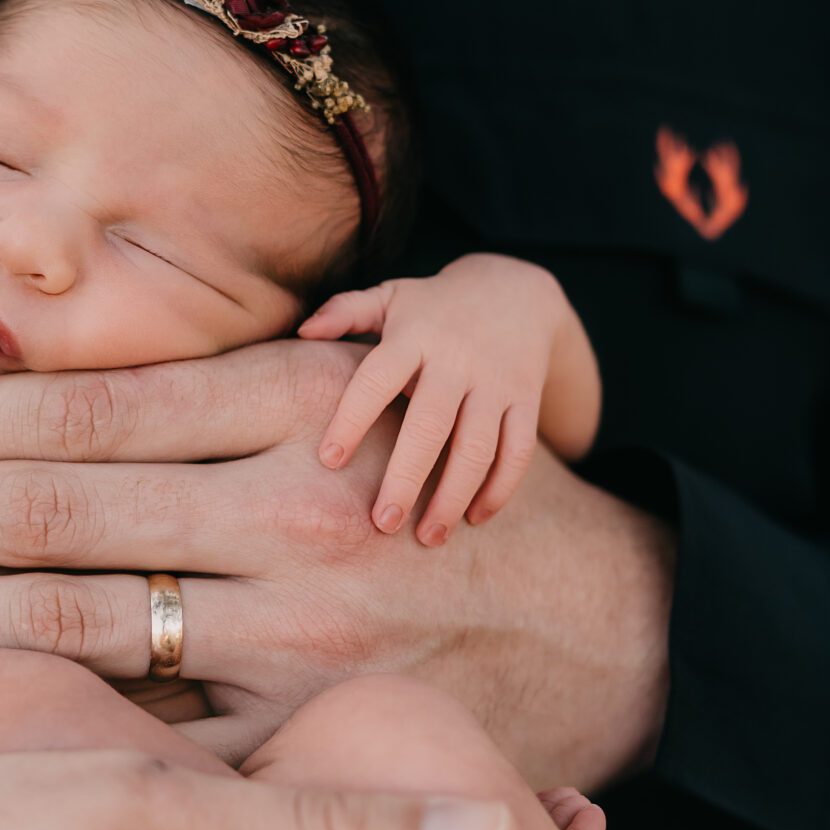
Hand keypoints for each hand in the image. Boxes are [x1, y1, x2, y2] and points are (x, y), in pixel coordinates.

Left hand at [0, 345, 672, 785]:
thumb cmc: (478, 493)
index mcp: (303, 411)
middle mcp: (294, 517)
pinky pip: (151, 739)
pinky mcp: (307, 748)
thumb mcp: (396, 382)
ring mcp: (299, 645)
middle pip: (55, 515)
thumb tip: (104, 376)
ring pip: (76, 626)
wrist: (629, 631)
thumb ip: (258, 382)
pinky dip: (36, 727)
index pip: (93, 414)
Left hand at [299, 256, 569, 541]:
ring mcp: (497, 382)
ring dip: (454, 496)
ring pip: (479, 447)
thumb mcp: (391, 296)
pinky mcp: (527, 401)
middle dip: (406, 478)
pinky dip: (500, 489)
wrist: (518, 292)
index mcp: (414, 335)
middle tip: (382, 524)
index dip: (352, 420)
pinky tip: (475, 518)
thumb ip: (346, 311)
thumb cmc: (434, 306)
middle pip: (431, 425)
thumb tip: (302, 331)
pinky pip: (519, 451)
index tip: (328, 462)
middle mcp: (458, 359)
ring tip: (429, 538)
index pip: (376, 380)